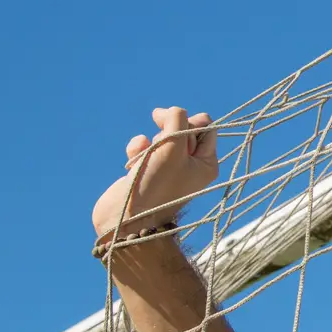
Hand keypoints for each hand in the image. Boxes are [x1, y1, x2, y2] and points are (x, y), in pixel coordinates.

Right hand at [91, 106, 218, 250]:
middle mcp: (191, 166)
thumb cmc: (155, 183)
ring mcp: (168, 169)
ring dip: (149, 142)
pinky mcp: (146, 170)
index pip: (206, 126)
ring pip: (160, 136)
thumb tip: (168, 111)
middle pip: (182, 128)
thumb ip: (176, 119)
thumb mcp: (173, 145)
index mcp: (207, 163)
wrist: (124, 219)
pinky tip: (131, 162)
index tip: (175, 133)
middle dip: (167, 133)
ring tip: (144, 159)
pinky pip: (143, 146)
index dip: (188, 123)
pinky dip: (137, 149)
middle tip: (160, 149)